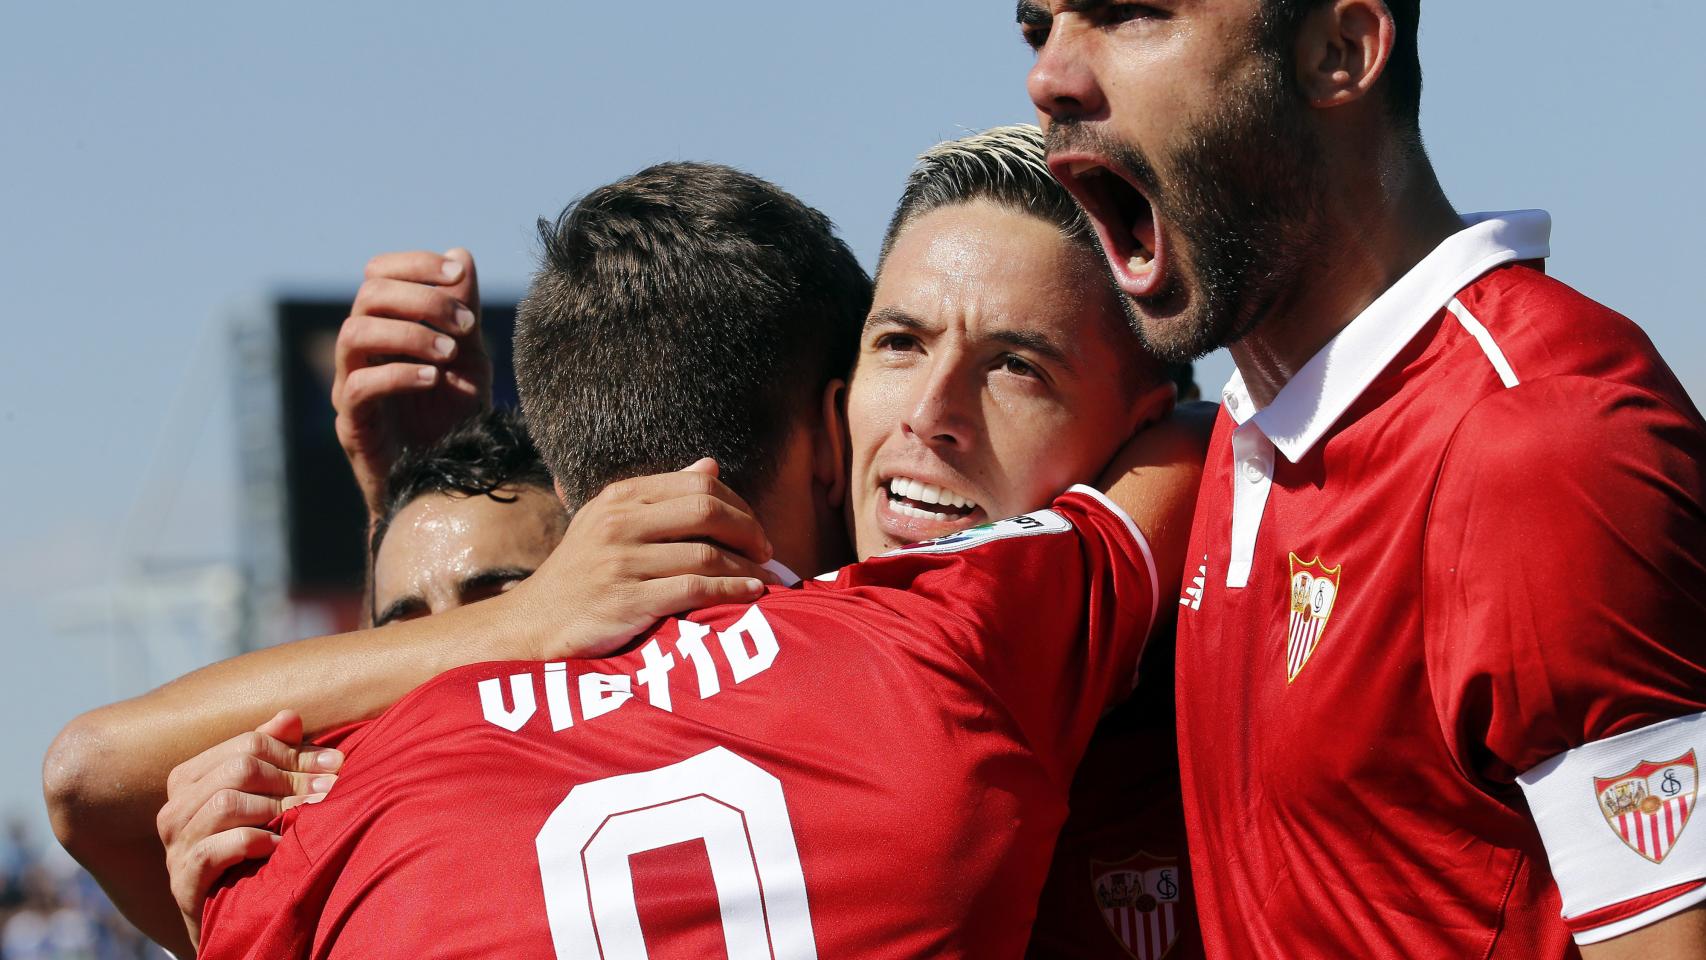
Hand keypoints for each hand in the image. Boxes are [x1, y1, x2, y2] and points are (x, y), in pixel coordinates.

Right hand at [157, 710, 341, 947]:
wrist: (232, 912)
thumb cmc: (252, 847)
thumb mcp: (266, 796)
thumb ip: (275, 756)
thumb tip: (291, 716)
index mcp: (191, 777)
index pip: (247, 744)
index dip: (295, 752)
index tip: (335, 765)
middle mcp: (175, 806)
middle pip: (239, 769)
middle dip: (292, 778)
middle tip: (329, 792)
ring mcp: (175, 844)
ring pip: (227, 803)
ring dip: (278, 808)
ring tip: (308, 817)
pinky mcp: (183, 878)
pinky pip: (219, 847)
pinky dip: (256, 842)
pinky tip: (280, 847)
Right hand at [332, 249, 492, 516]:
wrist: (448, 479)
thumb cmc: (454, 418)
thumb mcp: (469, 357)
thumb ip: (463, 310)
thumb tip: (459, 255)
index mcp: (386, 326)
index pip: (379, 273)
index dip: (414, 265)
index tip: (456, 273)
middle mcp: (360, 351)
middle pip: (367, 296)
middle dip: (420, 299)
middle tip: (466, 322)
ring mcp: (349, 385)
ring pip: (354, 334)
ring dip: (408, 334)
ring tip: (449, 353)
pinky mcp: (352, 423)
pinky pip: (357, 386)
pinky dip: (398, 374)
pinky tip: (434, 379)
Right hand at [502, 459, 781, 659]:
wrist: (533, 624)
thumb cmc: (581, 573)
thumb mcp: (610, 522)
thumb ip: (660, 496)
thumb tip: (711, 464)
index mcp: (620, 497)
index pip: (698, 485)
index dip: (738, 504)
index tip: (754, 527)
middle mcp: (619, 523)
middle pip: (707, 510)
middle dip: (749, 530)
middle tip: (768, 550)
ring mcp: (621, 562)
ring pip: (706, 553)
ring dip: (746, 566)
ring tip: (766, 578)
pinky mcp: (626, 601)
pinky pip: (694, 589)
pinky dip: (731, 591)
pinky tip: (750, 594)